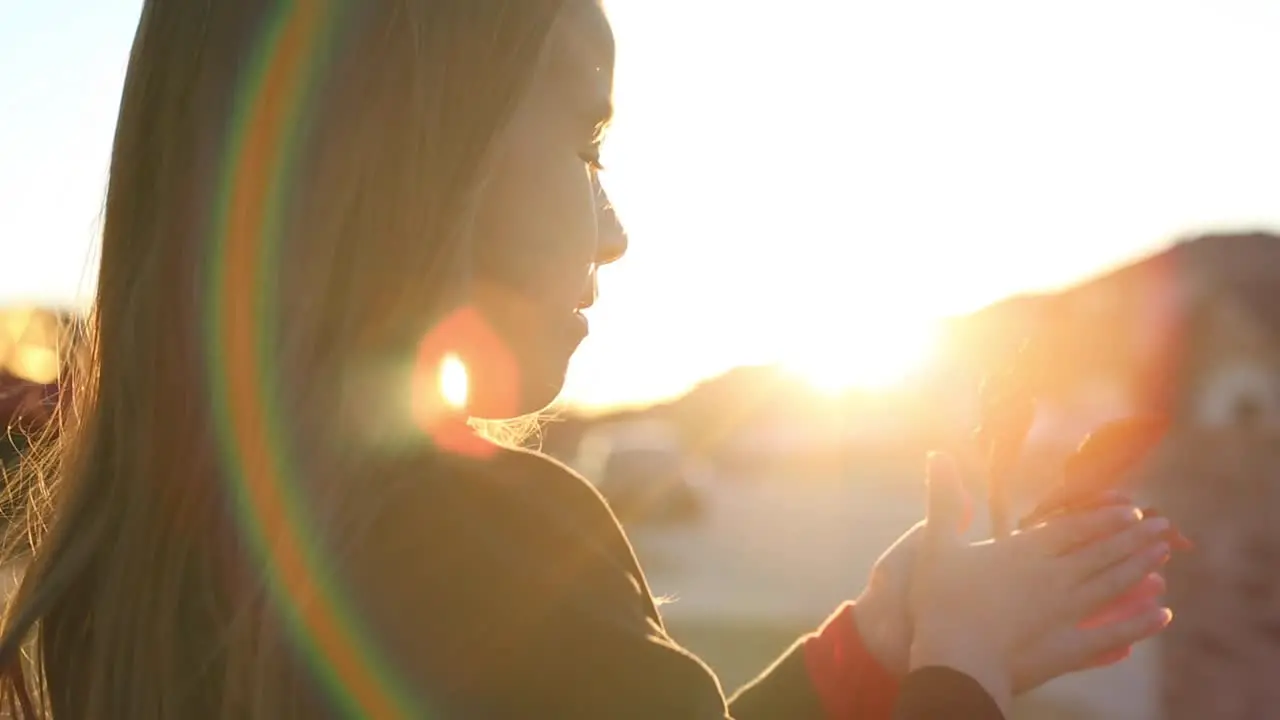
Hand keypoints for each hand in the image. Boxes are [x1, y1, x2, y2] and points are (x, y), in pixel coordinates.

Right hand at [902, 453, 1172, 711]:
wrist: (957, 660)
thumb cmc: (940, 602)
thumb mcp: (934, 545)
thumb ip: (943, 500)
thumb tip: (938, 454)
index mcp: (1025, 552)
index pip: (1075, 528)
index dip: (1105, 518)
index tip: (1131, 510)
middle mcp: (1054, 577)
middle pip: (1103, 552)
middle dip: (1135, 537)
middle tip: (1164, 525)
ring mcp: (1067, 613)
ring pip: (1114, 584)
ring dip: (1141, 567)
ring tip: (1164, 554)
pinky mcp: (1070, 648)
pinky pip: (1115, 633)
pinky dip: (1142, 623)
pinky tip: (1163, 614)